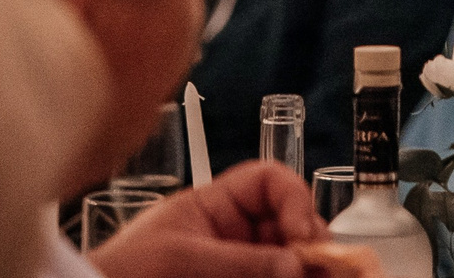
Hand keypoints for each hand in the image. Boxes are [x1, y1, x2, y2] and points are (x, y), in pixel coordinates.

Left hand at [92, 161, 335, 277]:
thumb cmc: (120, 273)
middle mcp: (230, 234)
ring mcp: (233, 265)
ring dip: (310, 268)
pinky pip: (271, 276)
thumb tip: (295, 263)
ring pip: (286, 261)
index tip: (301, 236)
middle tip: (332, 270)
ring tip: (333, 277)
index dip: (294, 202)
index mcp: (214, 207)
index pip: (269, 184)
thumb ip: (241, 261)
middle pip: (288, 228)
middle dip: (312, 246)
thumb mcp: (182, 260)